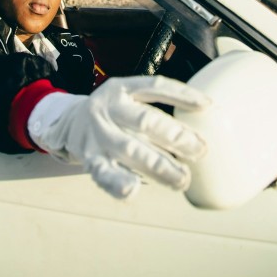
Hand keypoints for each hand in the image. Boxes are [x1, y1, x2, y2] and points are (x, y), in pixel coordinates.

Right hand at [28, 75, 208, 198]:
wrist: (68, 122)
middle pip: (145, 121)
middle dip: (175, 137)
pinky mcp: (89, 157)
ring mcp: (97, 133)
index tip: (207, 106)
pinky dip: (118, 182)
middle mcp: (108, 107)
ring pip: (130, 149)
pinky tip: (133, 189)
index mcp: (121, 88)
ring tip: (182, 178)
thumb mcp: (128, 99)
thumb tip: (198, 131)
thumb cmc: (112, 114)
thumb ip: (154, 110)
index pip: (154, 86)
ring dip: (159, 166)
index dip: (181, 94)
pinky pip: (103, 172)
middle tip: (200, 151)